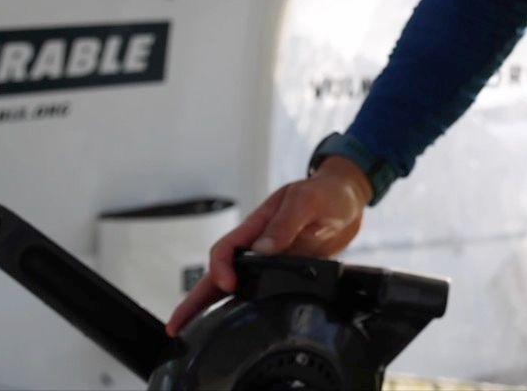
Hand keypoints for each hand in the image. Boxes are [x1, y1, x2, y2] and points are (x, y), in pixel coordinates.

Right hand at [163, 158, 371, 335]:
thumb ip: (287, 222)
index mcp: (258, 226)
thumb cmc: (326, 192)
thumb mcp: (308, 200)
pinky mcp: (287, 273)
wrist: (349, 200)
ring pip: (237, 288)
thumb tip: (263, 248)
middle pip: (220, 274)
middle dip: (196, 299)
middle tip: (177, 326)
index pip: (226, 249)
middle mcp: (259, 246)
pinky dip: (246, 310)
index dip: (220, 268)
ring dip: (215, 308)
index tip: (228, 284)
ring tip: (194, 335)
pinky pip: (262, 294)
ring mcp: (272, 261)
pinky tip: (238, 327)